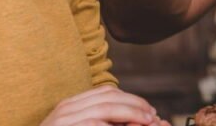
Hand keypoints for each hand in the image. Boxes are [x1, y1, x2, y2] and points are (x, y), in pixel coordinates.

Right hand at [39, 85, 169, 125]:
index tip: (148, 110)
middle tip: (152, 117)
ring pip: (103, 109)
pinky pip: (92, 124)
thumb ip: (96, 120)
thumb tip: (126, 120)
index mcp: (71, 104)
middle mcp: (66, 108)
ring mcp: (63, 119)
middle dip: (135, 106)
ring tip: (146, 122)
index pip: (107, 92)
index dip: (131, 99)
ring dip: (129, 115)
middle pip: (109, 98)